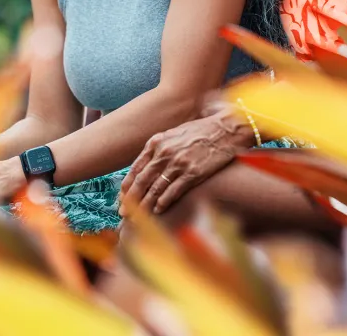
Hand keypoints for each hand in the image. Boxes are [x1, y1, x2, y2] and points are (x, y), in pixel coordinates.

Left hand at [118, 109, 247, 215]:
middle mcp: (164, 152)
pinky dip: (164, 202)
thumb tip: (145, 168)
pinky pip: (174, 191)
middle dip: (130, 200)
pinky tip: (157, 211)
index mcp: (156, 143)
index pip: (135, 169)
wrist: (225, 129)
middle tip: (123, 213)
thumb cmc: (199, 132)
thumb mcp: (172, 135)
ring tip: (137, 218)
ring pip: (155, 189)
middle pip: (142, 181)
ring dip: (145, 205)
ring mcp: (178, 163)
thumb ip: (158, 150)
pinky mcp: (193, 172)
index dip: (127, 186)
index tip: (121, 198)